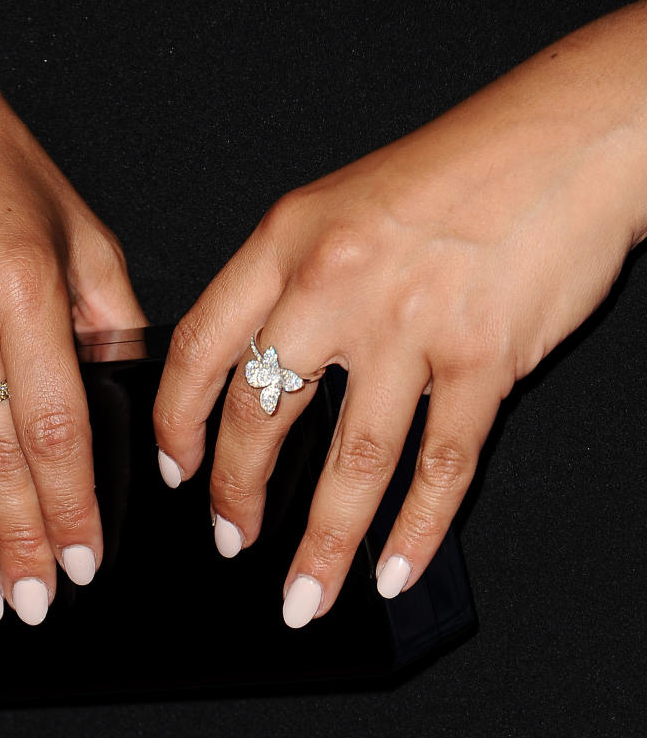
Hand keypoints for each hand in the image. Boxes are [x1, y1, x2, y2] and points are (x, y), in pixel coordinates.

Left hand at [153, 3, 646, 626]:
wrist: (562, 142)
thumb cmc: (450, 173)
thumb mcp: (334, 210)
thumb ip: (287, 285)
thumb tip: (251, 372)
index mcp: (286, 242)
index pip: (200, 347)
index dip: (176, 421)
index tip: (177, 468)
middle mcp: (334, 284)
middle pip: (258, 413)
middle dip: (237, 494)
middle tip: (230, 539)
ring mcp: (409, 324)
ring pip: (351, 462)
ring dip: (322, 544)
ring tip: (304, 595)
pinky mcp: (483, 358)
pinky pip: (441, 465)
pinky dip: (418, 530)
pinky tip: (396, 569)